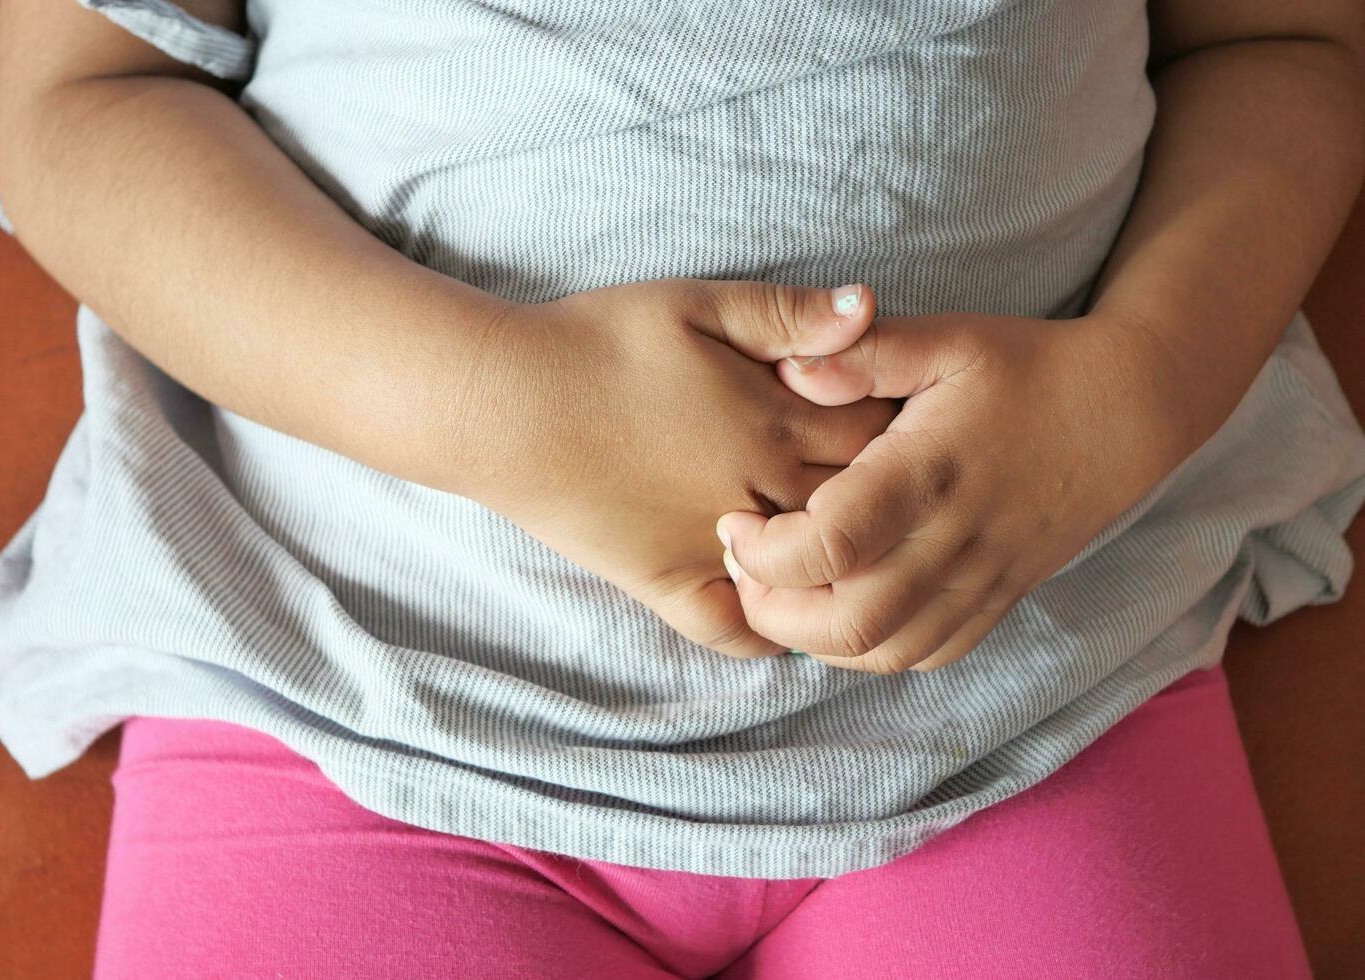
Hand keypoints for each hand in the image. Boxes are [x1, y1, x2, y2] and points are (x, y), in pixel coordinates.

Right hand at [460, 277, 897, 658]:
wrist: (504, 404)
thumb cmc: (596, 342)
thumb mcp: (695, 303)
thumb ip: (786, 312)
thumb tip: (869, 307)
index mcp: (773, 420)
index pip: (877, 437)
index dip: (901, 429)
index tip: (906, 424)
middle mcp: (756, 493)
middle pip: (857, 510)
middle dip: (882, 499)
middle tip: (897, 490)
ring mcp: (712, 547)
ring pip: (809, 576)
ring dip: (839, 565)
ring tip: (855, 549)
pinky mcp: (664, 583)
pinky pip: (732, 631)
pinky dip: (767, 631)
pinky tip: (782, 609)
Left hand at [716, 311, 1187, 672]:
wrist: (1124, 412)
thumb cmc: (1023, 368)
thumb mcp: (946, 339)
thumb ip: (864, 354)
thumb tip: (788, 368)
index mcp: (928, 473)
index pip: (831, 545)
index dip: (764, 550)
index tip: (735, 519)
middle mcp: (954, 542)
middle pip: (847, 622)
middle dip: (772, 611)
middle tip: (742, 568)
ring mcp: (979, 582)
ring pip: (881, 653)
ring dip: (812, 639)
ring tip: (779, 592)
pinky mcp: (996, 602)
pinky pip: (924, 656)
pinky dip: (868, 650)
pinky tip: (837, 611)